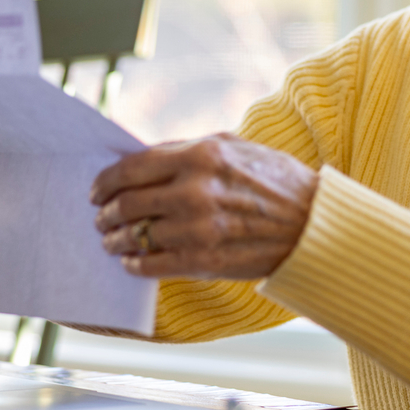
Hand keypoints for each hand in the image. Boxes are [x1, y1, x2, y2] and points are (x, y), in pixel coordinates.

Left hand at [91, 134, 317, 279]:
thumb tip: (140, 156)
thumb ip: (185, 148)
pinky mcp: (205, 261)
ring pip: (135, 237)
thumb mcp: (232, 145)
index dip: (105, 181)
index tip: (96, 190)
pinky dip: (135, 263)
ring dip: (115, 240)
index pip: (132, 168)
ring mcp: (199, 230)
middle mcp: (195, 192)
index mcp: (200, 157)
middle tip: (100, 217)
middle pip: (127, 204)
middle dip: (106, 212)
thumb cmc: (275, 179)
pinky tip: (131, 261)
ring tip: (111, 240)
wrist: (313, 224)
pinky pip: (153, 265)